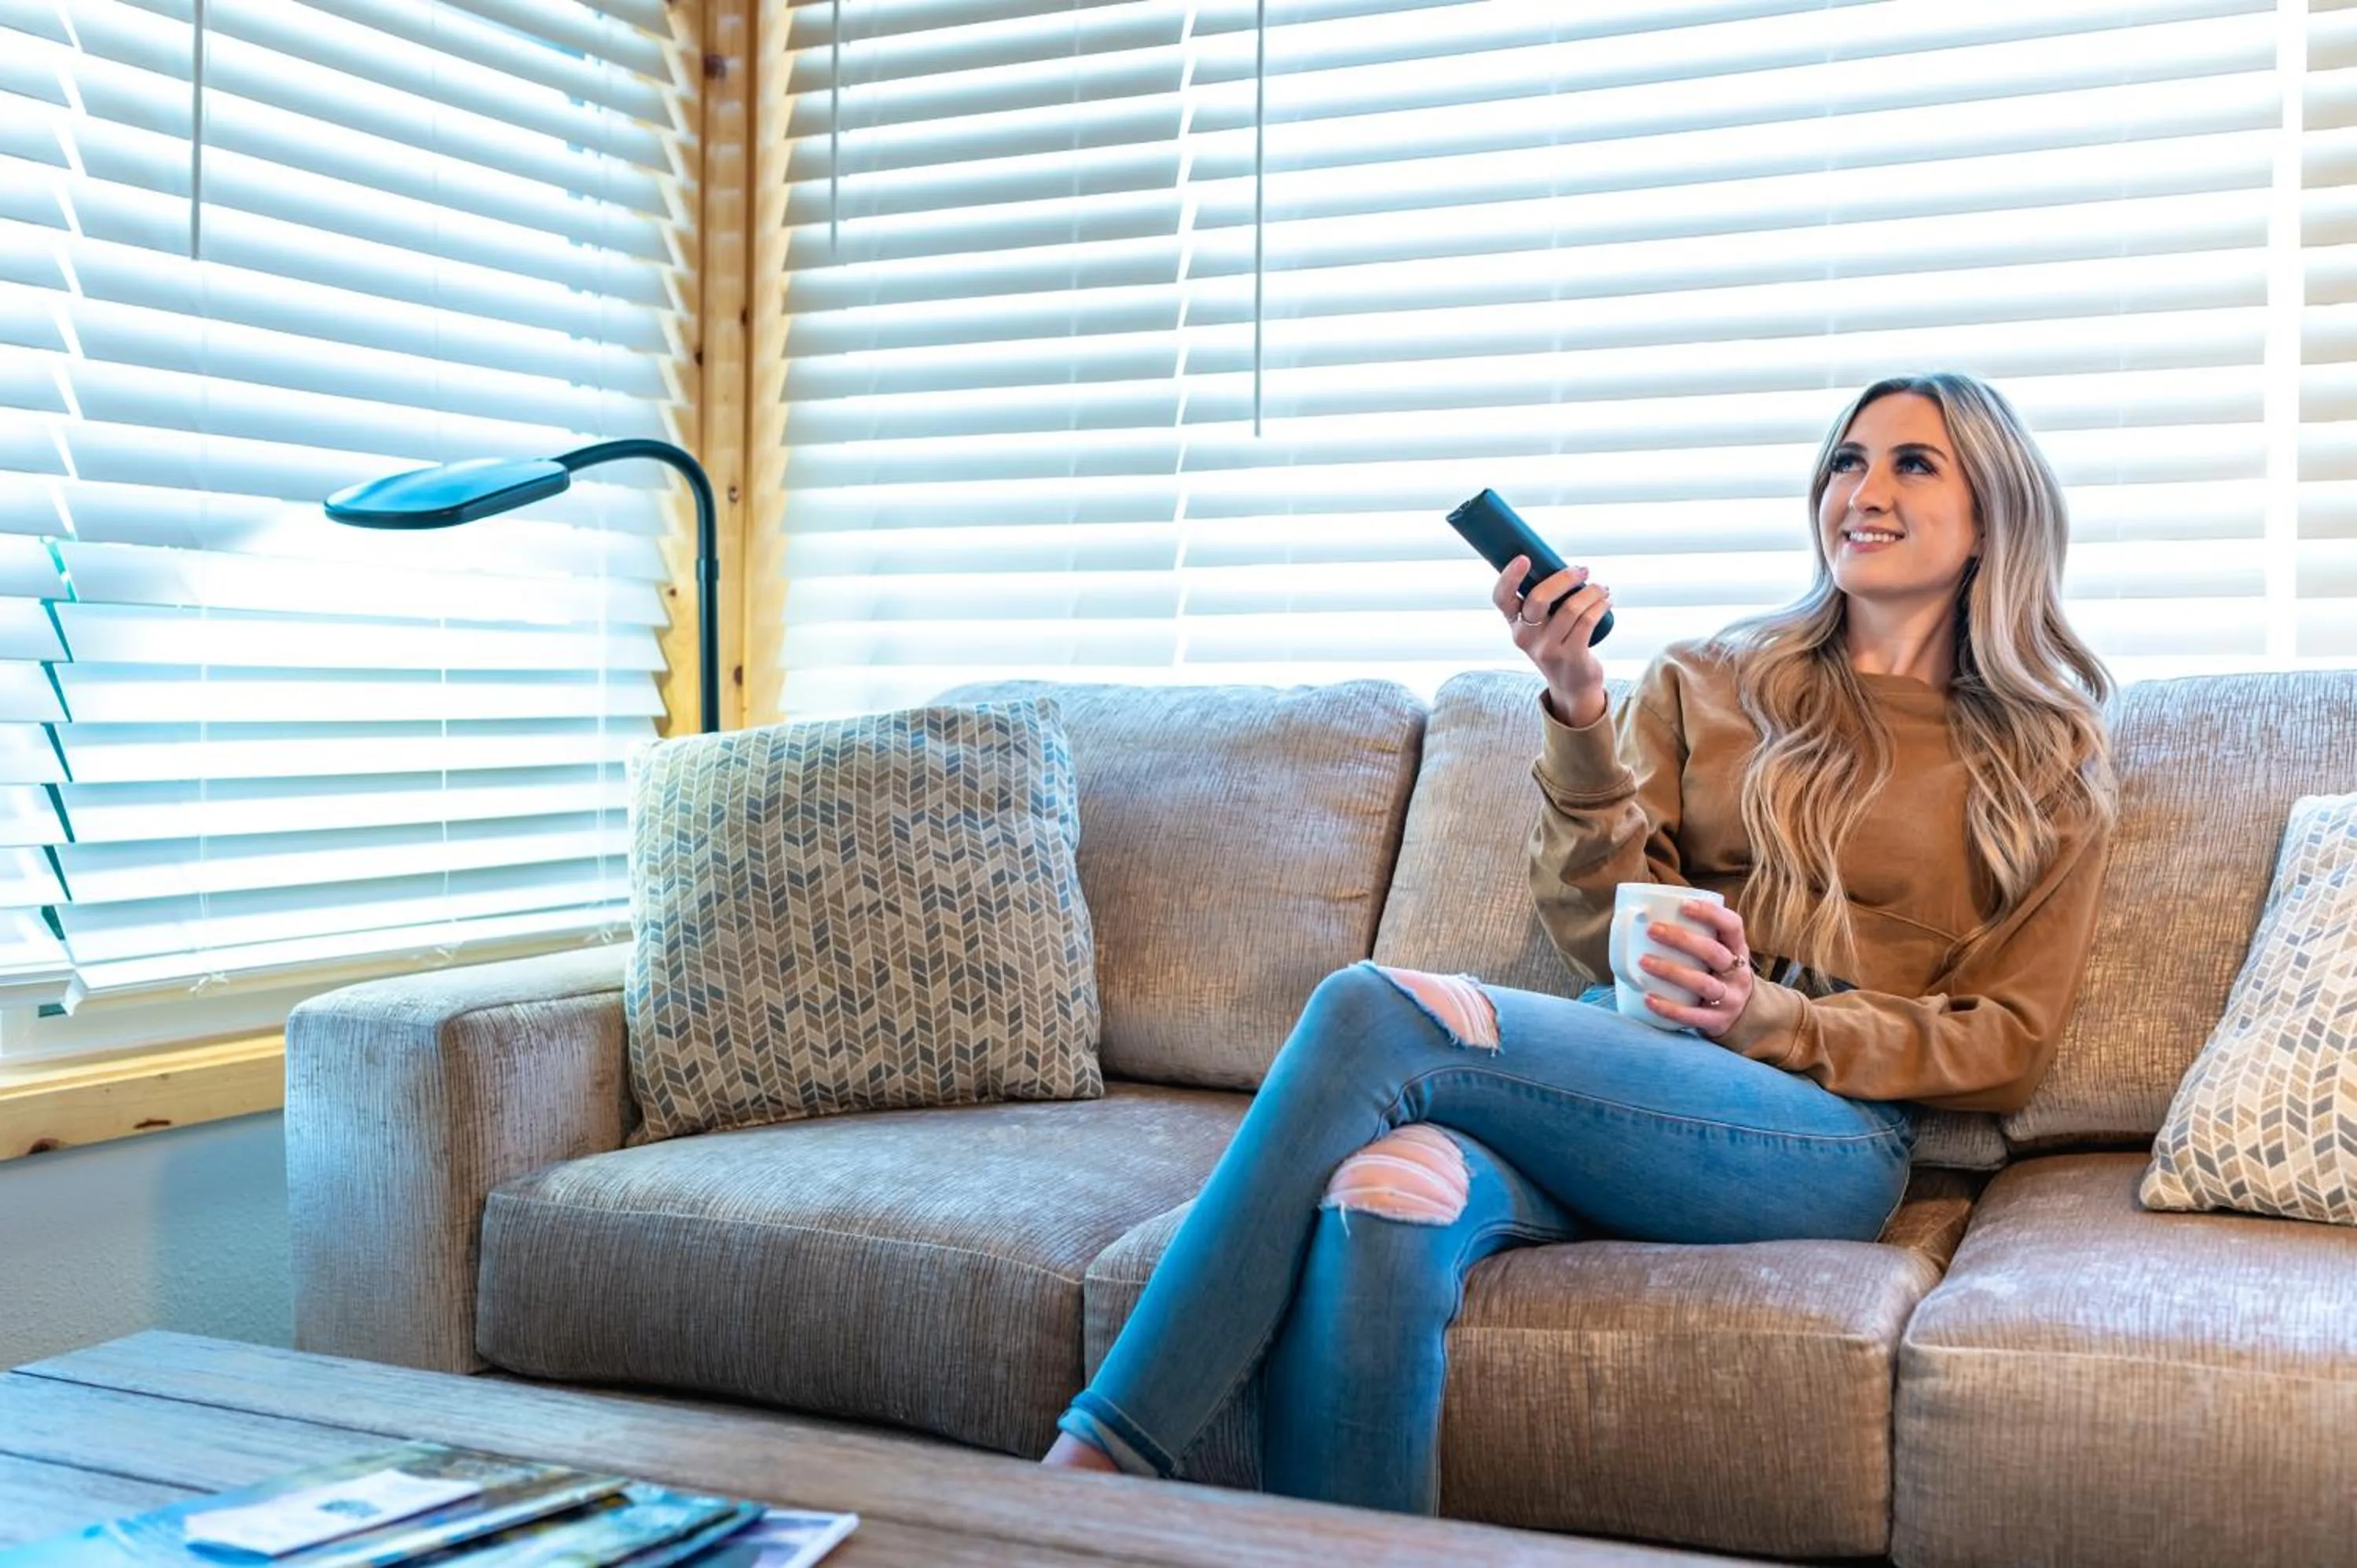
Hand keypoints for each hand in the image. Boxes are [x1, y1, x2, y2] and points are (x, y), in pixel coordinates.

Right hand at [1491, 556, 1610, 723]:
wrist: (1572, 686)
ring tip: (1601, 588)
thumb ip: (1544, 601)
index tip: (1524, 559)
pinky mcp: (1571, 656)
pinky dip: (1599, 606)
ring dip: (1591, 591)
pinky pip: (1587, 622)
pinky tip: (1606, 601)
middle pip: (1538, 599)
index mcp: (1515, 624)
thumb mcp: (1541, 626)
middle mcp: (1526, 637)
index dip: (1509, 577)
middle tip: (1582, 570)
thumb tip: (1565, 566)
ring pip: (1570, 608)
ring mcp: (1547, 648)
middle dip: (1564, 578)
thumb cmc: (1559, 644)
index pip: (1501, 599)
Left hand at [1638, 900, 1754, 1037]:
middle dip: (1682, 939)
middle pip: (1713, 952)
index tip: (1683, 906)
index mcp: (1738, 949)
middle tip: (1652, 930)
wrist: (1743, 1016)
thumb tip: (1644, 912)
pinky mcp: (1718, 1022)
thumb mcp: (1719, 953)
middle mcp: (1738, 973)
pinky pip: (1693, 1016)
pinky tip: (1648, 999)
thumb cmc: (1717, 974)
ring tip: (1643, 961)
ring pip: (1703, 983)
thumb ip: (1697, 936)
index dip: (1711, 913)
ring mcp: (1730, 999)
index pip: (1732, 925)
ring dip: (1671, 971)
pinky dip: (1669, 1008)